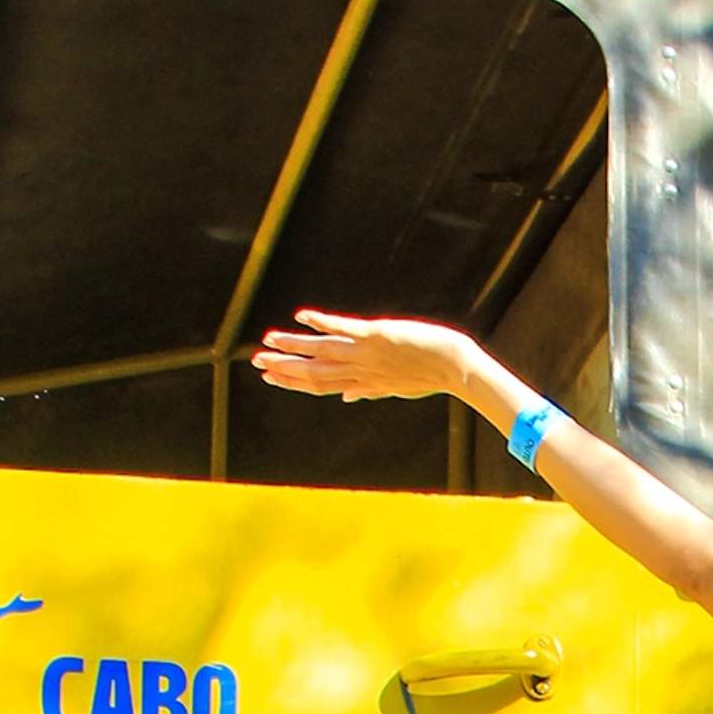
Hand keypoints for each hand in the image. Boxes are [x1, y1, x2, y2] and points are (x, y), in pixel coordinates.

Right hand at [250, 310, 476, 403]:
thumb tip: (349, 398)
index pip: (320, 386)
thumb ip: (367, 390)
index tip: (271, 377)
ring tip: (269, 339)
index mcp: (362, 384)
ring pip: (322, 352)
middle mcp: (360, 372)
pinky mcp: (377, 336)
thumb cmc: (429, 376)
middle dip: (283, 367)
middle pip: (314, 372)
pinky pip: (344, 329)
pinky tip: (302, 316)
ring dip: (293, 346)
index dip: (293, 382)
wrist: (456, 369)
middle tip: (256, 361)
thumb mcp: (396, 387)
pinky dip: (322, 323)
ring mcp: (367, 355)